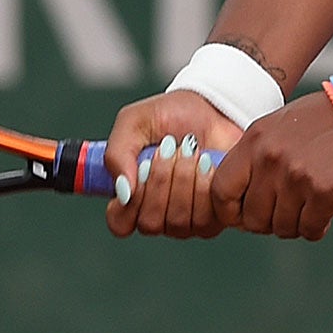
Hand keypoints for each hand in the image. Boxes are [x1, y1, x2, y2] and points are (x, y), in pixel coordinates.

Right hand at [102, 90, 241, 238]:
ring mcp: (186, 219)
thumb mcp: (134, 122)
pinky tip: (206, 162)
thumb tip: (122, 191)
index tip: (139, 169)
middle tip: (168, 148)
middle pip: (149, 222)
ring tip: (190, 150)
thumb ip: (117, 153)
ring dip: (183, 179)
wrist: (214, 108)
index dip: (128, 203)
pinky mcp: (213, 216)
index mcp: (133, 196)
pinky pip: (205, 218)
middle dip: (160, 180)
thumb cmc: (173, 115)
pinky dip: (204, 185)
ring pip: (177, 221)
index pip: (120, 224)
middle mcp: (158, 213)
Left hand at [210, 90, 332, 239]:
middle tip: (286, 212)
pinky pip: (309, 230)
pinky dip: (317, 227)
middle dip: (269, 222)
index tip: (242, 216)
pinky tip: (326, 210)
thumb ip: (256, 158)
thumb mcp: (278, 127)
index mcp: (255, 141)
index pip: (221, 190)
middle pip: (252, 218)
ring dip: (295, 224)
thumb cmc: (325, 121)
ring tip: (309, 206)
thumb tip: (240, 199)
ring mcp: (296, 177)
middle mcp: (271, 159)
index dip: (230, 211)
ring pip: (281, 228)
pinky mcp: (324, 193)